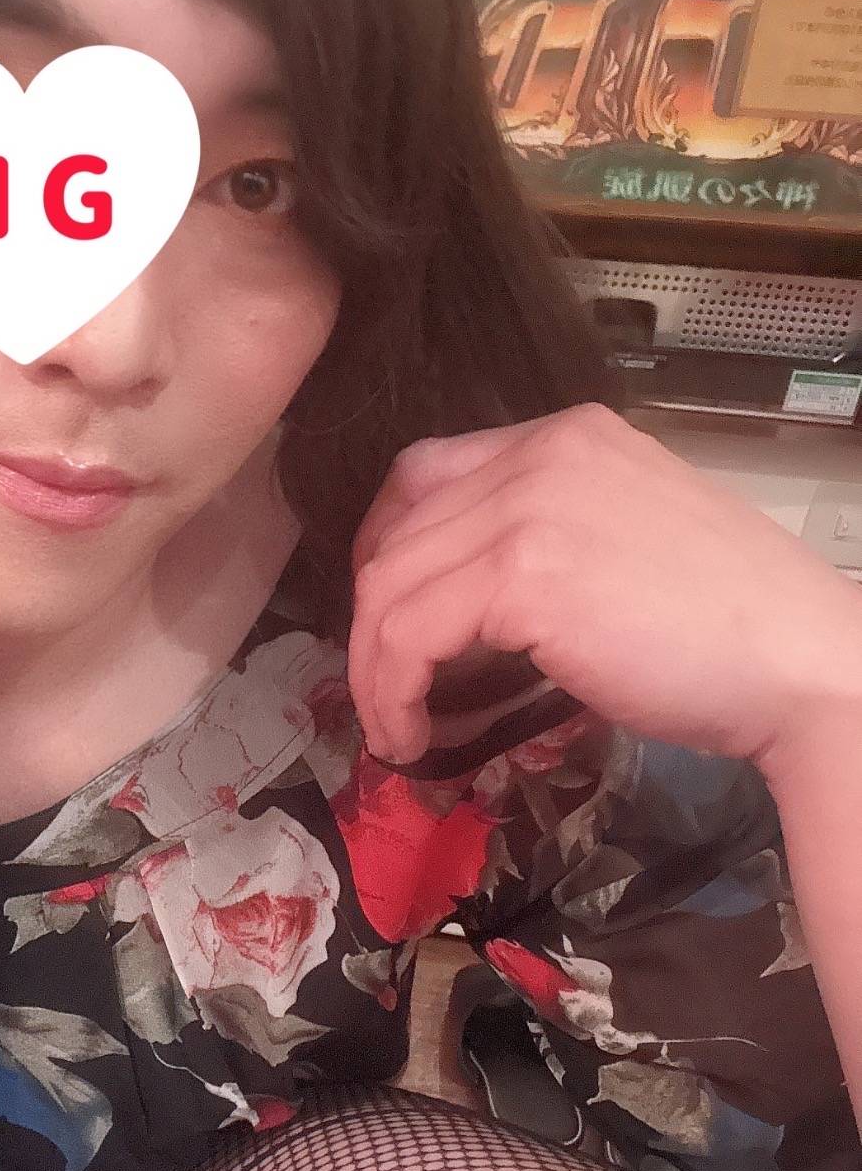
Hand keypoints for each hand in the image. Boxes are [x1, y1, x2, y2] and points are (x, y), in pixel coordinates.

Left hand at [347, 403, 861, 776]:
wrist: (799, 664)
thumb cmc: (726, 629)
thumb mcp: (620, 545)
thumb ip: (543, 539)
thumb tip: (456, 599)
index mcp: (569, 436)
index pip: (425, 474)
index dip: (385, 552)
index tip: (386, 622)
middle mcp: (542, 453)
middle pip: (396, 529)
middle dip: (371, 621)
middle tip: (382, 690)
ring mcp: (530, 507)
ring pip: (388, 587)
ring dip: (375, 670)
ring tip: (396, 728)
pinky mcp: (523, 574)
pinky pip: (409, 634)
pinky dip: (394, 691)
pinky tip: (414, 733)